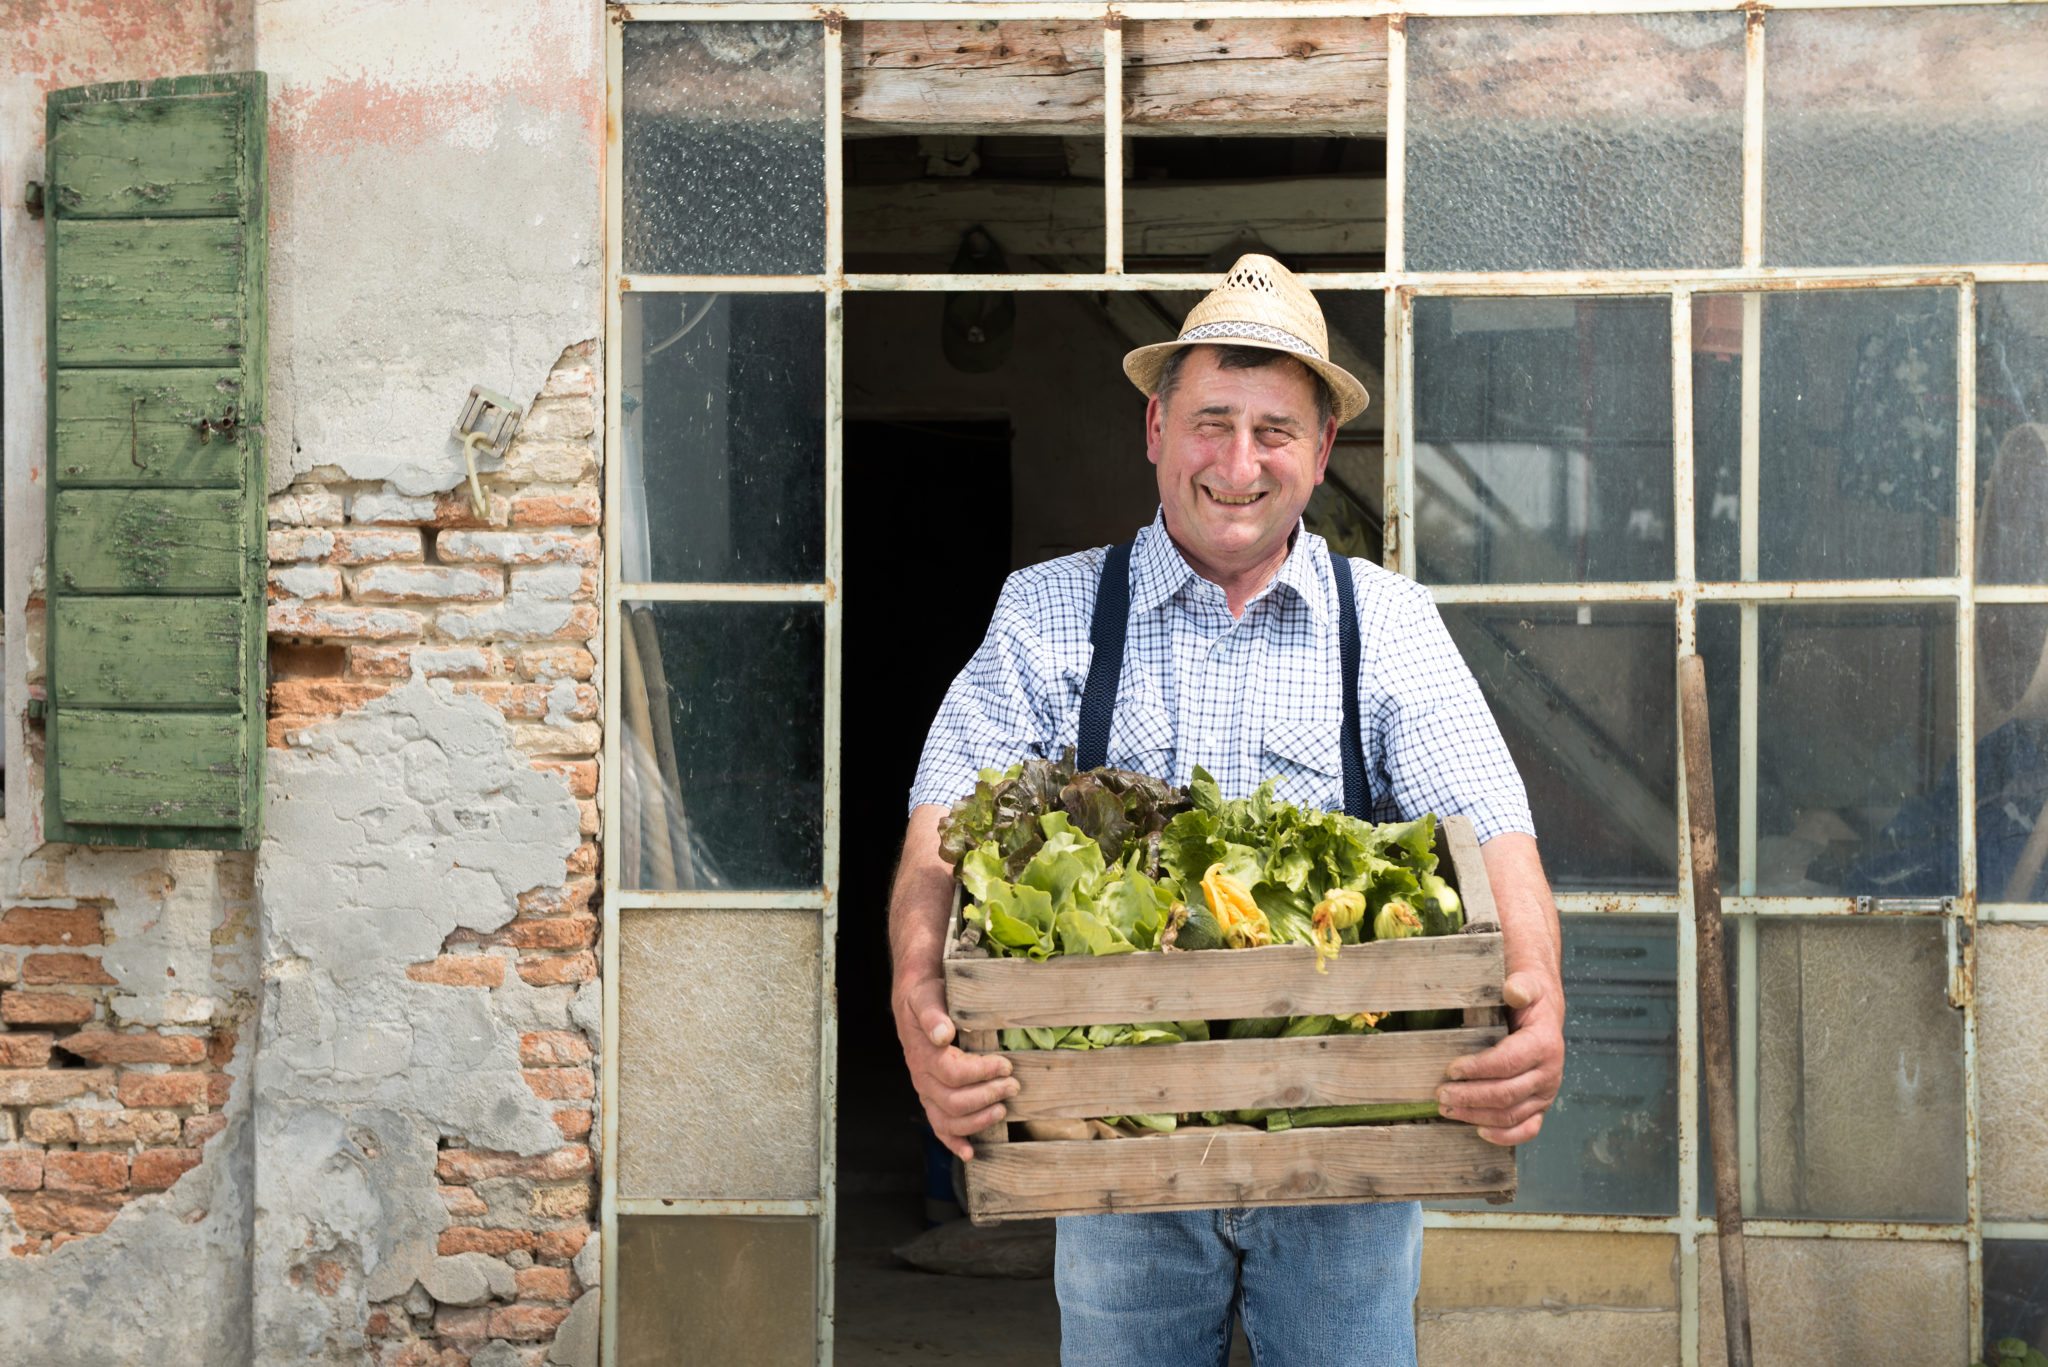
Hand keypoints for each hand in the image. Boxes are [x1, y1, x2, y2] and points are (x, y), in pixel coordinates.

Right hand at [893, 975, 1018, 1161]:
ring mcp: (926, 1092)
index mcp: (923, 1054)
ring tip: (1002, 1110)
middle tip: (1013, 1085)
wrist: (913, 1003)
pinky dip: (954, 1143)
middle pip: (954, 1101)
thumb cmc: (926, 997)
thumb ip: (933, 1015)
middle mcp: (922, 1078)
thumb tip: (943, 1035)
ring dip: (978, 1120)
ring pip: (949, 1120)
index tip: (1006, 1064)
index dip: (982, 1072)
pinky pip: (939, 1127)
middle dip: (987, 1096)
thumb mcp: (927, 996)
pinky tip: (970, 1153)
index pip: (953, 1072)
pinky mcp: (931, 1099)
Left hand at [1436, 969, 1564, 1146]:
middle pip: (1507, 1093)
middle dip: (1470, 1096)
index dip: (1478, 1069)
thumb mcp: (1527, 982)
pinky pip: (1527, 1129)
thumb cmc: (1529, 997)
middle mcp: (1549, 1073)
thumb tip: (1513, 991)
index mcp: (1545, 1044)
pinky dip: (1505, 1136)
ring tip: (1447, 1109)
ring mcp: (1545, 1093)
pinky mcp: (1539, 1106)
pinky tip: (1480, 1131)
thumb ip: (1521, 986)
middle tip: (1440, 1093)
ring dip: (1477, 1116)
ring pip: (1511, 1114)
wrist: (1542, 1010)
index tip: (1451, 1070)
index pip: (1508, 1063)